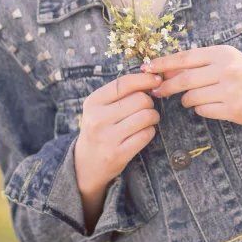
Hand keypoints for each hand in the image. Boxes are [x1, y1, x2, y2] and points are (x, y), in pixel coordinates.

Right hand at [74, 72, 162, 192]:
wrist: (85, 163)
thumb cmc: (99, 128)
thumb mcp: (99, 107)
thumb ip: (120, 93)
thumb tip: (151, 78)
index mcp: (93, 102)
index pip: (123, 83)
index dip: (144, 79)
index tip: (156, 79)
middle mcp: (98, 118)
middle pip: (140, 99)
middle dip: (149, 102)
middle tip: (146, 108)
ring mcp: (108, 137)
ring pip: (146, 116)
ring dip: (153, 116)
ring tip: (147, 119)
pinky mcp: (119, 154)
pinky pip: (146, 135)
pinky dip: (150, 131)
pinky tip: (143, 132)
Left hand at [141, 45, 241, 126]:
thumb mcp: (226, 60)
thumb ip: (199, 63)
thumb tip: (165, 69)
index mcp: (221, 53)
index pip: (184, 57)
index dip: (163, 64)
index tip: (146, 69)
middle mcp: (225, 69)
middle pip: (184, 79)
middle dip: (165, 86)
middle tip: (156, 92)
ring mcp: (230, 90)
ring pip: (191, 97)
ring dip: (185, 99)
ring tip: (189, 98)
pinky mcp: (233, 109)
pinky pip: (203, 110)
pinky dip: (199, 109)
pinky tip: (207, 106)